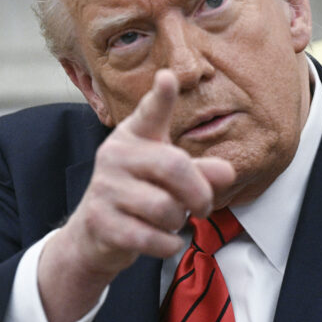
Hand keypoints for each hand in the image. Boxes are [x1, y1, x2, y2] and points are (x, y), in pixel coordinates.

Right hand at [38, 69, 235, 321]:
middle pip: (174, 166)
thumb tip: (226, 172)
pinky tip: (163, 240)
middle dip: (199, 193)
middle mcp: (115, 154)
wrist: (94, 235)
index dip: (161, 96)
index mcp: (134, 136)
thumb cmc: (140, 196)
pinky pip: (150, 236)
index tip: (168, 77)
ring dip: (178, 221)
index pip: (150, 112)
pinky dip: (167, 243)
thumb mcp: (170, 179)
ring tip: (171, 221)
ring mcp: (105, 187)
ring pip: (164, 207)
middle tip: (203, 207)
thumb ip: (200, 172)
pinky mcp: (100, 220)